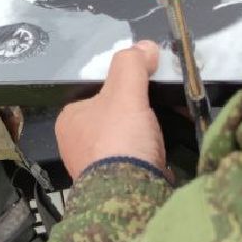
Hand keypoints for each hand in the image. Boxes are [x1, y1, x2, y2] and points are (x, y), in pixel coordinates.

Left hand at [55, 42, 166, 180]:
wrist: (130, 195)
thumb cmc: (118, 139)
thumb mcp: (124, 93)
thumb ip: (132, 66)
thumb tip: (145, 46)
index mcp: (69, 120)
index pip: (96, 94)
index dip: (121, 86)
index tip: (145, 83)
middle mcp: (77, 145)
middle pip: (114, 117)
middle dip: (138, 111)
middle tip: (163, 102)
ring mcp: (97, 168)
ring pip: (128, 139)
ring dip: (148, 133)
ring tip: (172, 122)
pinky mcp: (118, 185)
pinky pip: (138, 160)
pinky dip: (154, 153)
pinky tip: (169, 148)